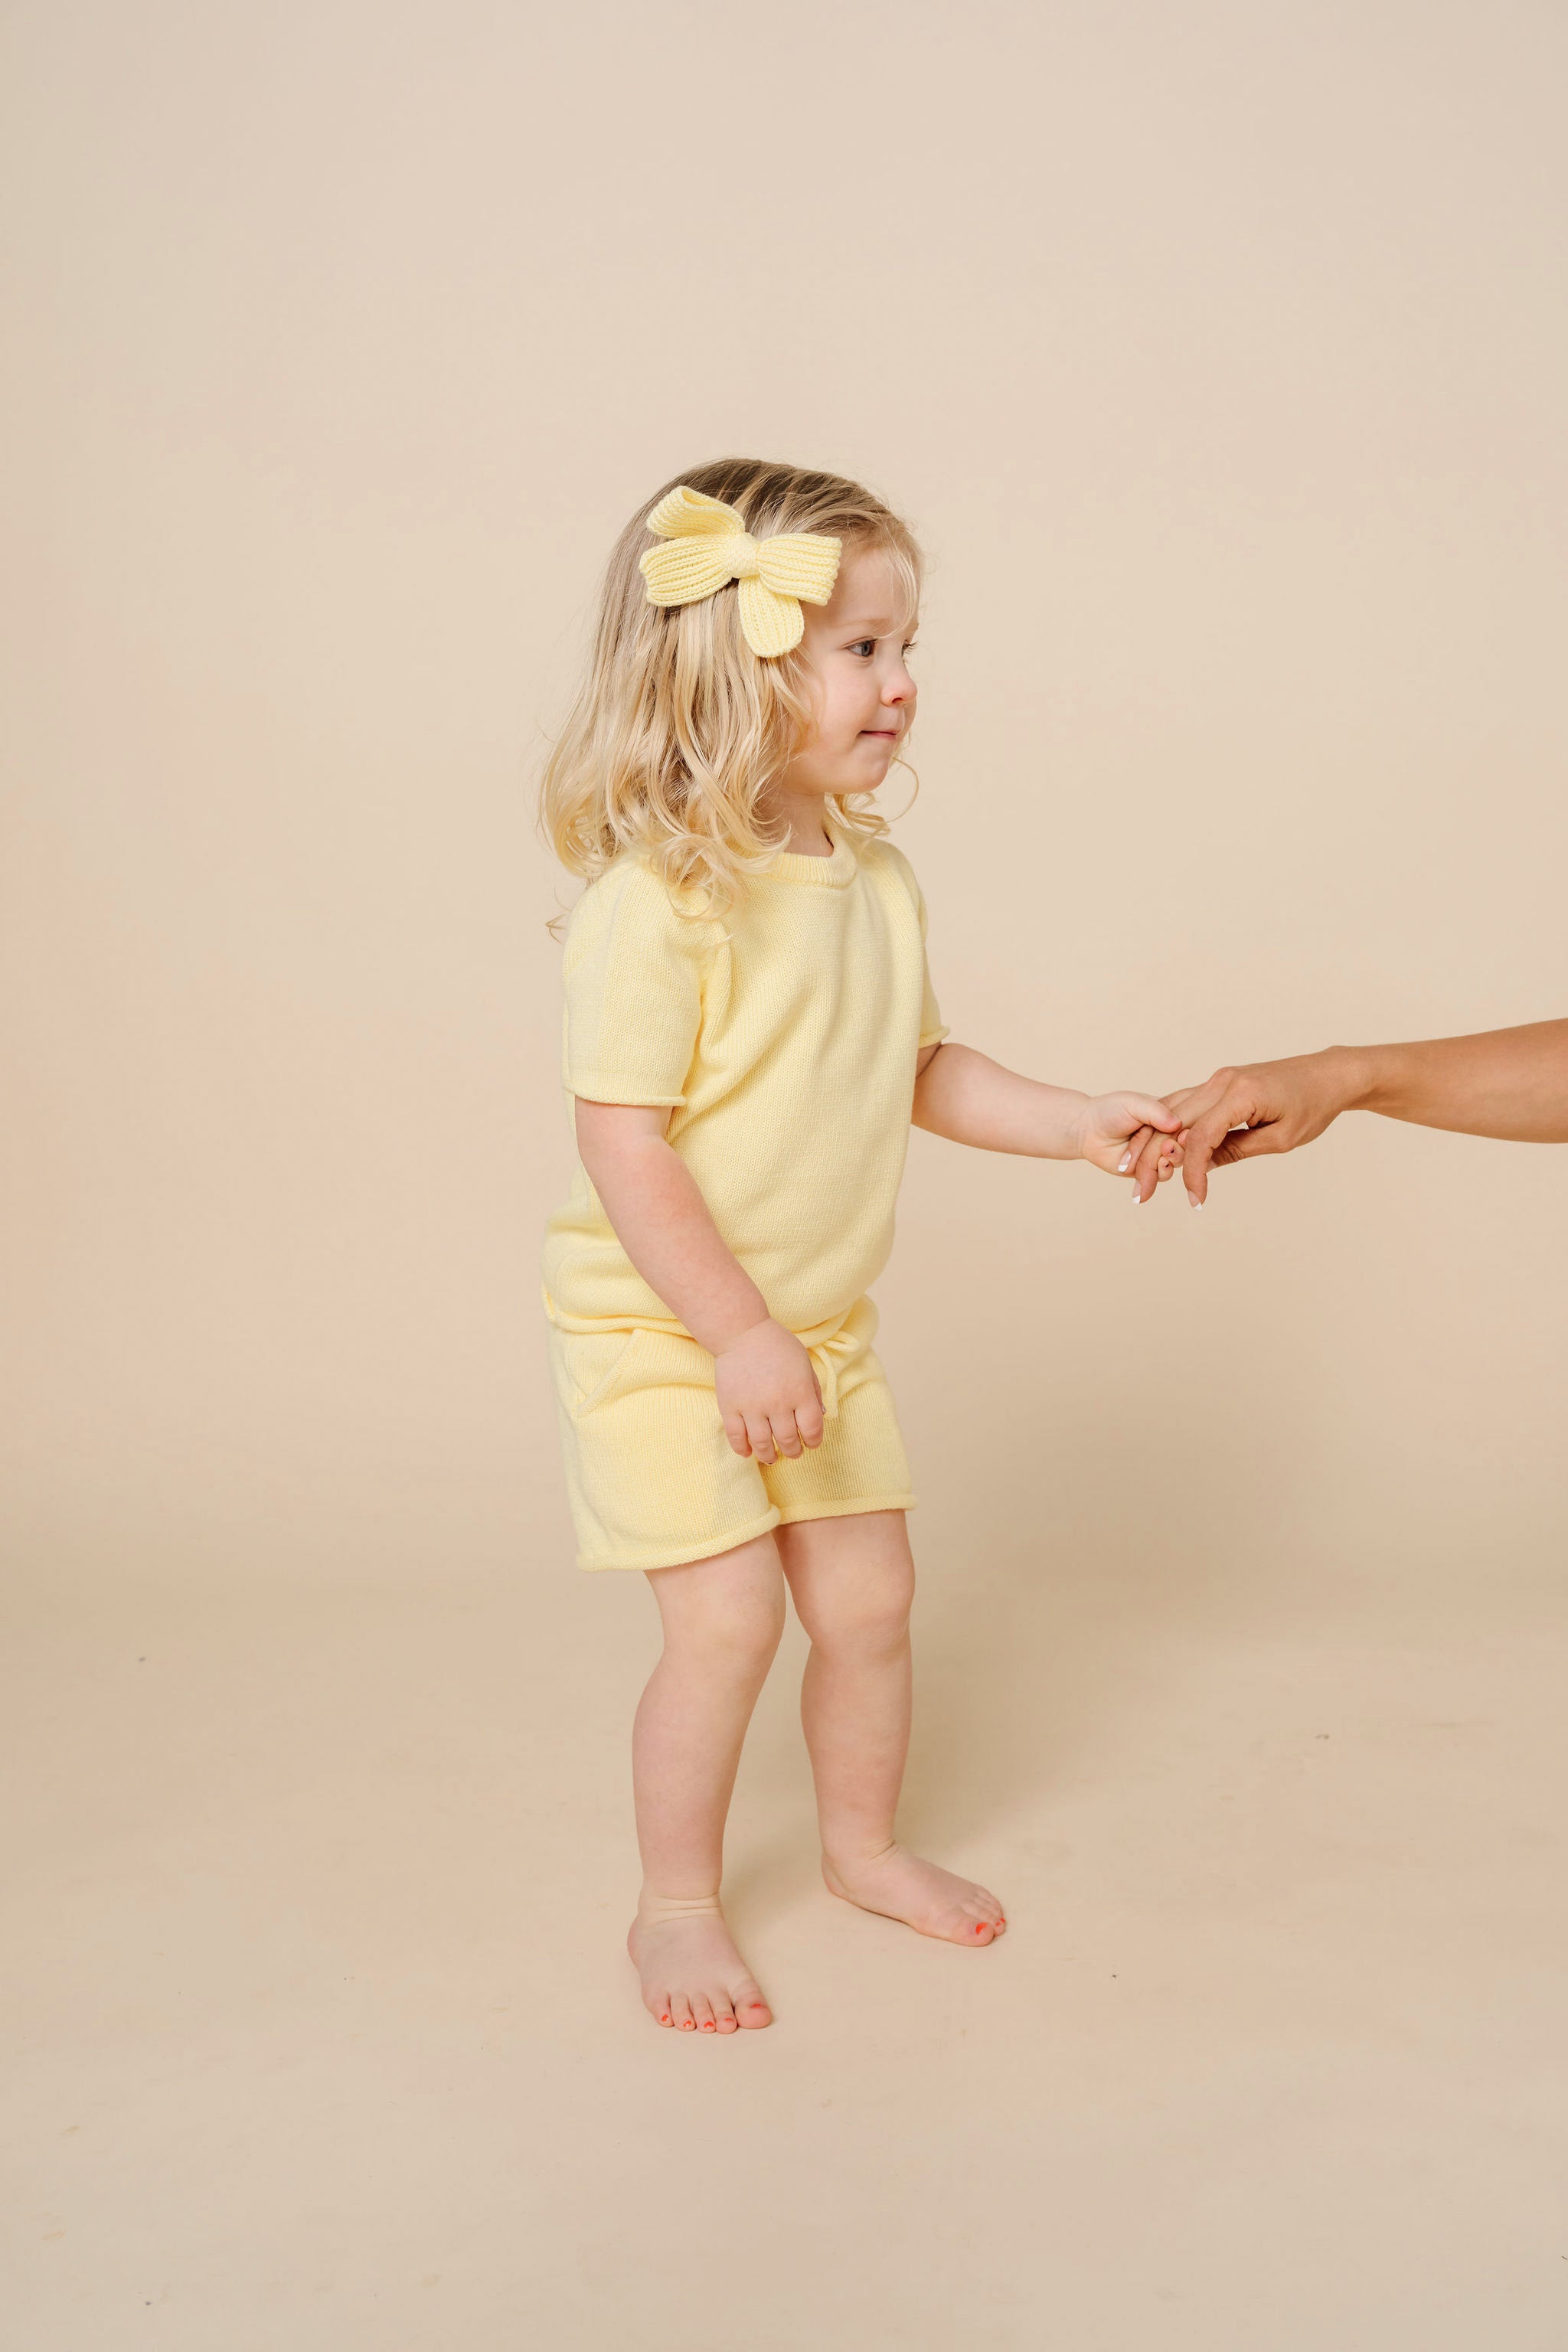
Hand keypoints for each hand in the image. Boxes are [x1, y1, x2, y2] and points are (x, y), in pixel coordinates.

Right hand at [713, 1317, 825, 1464]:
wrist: (742, 1332)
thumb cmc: (777, 1345)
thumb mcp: (804, 1363)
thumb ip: (814, 1390)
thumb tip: (820, 1415)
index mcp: (799, 1392)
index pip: (811, 1429)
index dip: (813, 1441)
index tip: (811, 1443)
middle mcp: (777, 1403)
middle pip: (787, 1440)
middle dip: (793, 1451)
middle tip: (792, 1452)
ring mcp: (751, 1407)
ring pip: (762, 1444)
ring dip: (769, 1455)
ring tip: (771, 1457)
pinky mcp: (730, 1407)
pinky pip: (736, 1436)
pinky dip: (742, 1449)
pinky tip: (748, 1451)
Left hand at [1076, 1091, 1184, 1201]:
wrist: (1087, 1130)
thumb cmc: (1110, 1111)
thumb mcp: (1135, 1104)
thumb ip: (1156, 1111)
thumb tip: (1178, 1124)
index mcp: (1168, 1116)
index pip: (1189, 1123)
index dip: (1189, 1129)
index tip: (1184, 1132)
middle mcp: (1166, 1136)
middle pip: (1186, 1145)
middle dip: (1180, 1147)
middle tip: (1169, 1146)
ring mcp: (1158, 1154)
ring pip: (1177, 1162)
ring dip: (1173, 1160)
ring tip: (1163, 1157)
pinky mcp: (1147, 1171)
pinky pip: (1161, 1176)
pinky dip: (1162, 1172)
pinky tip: (1159, 1167)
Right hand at [1127, 1051, 1356, 1204]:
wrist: (1328, 1074)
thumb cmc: (1312, 1106)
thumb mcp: (1280, 1139)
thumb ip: (1235, 1151)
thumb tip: (1200, 1167)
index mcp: (1241, 1094)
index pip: (1201, 1137)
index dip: (1191, 1172)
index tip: (1194, 1199)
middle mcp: (1222, 1081)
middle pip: (1174, 1123)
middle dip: (1155, 1159)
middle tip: (1142, 1194)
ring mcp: (1218, 1079)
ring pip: (1172, 1112)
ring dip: (1155, 1143)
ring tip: (1143, 1176)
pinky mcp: (1219, 1082)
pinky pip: (1186, 1106)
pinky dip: (1169, 1129)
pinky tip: (1158, 1151)